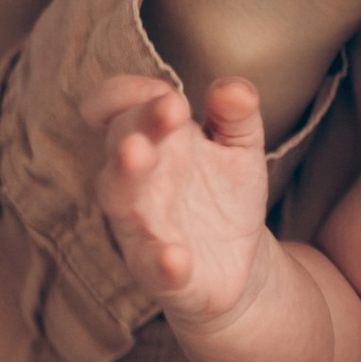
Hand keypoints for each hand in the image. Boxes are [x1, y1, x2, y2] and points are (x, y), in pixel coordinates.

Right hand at [87, 73, 271, 321]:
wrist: (241, 265)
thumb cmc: (226, 195)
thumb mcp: (240, 149)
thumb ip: (237, 115)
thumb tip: (234, 87)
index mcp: (155, 142)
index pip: (120, 107)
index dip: (128, 92)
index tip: (166, 92)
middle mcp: (140, 181)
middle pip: (122, 144)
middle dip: (138, 124)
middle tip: (168, 106)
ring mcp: (144, 227)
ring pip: (121, 199)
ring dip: (127, 176)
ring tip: (137, 153)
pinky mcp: (161, 273)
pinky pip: (153, 267)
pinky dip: (162, 262)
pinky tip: (175, 256)